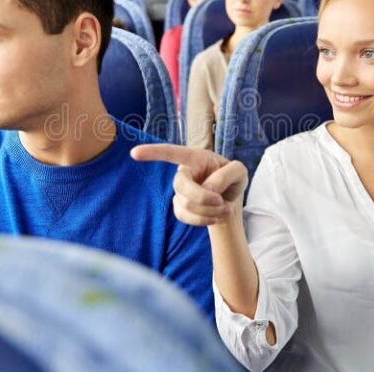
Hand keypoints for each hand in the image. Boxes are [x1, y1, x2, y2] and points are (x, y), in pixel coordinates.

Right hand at [131, 144, 247, 225]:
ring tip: (226, 208)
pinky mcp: (180, 207)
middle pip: (181, 185)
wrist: (229, 198)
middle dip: (202, 198)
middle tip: (221, 202)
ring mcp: (179, 192)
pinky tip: (217, 216)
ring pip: (187, 204)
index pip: (171, 153)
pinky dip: (205, 220)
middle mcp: (184, 173)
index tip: (134, 154)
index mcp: (195, 158)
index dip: (153, 152)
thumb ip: (227, 174)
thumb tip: (208, 187)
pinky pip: (186, 217)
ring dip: (210, 210)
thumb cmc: (232, 178)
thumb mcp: (240, 171)